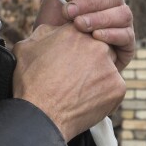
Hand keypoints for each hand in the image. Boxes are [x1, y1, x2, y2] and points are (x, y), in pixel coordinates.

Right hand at [13, 24, 125, 140]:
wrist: (40, 115)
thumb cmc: (31, 82)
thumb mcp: (27, 46)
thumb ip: (46, 32)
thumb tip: (55, 29)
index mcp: (76, 31)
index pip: (83, 33)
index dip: (75, 48)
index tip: (69, 60)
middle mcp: (97, 45)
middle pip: (99, 48)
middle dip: (90, 60)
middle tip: (74, 77)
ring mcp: (110, 66)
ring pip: (108, 69)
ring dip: (97, 77)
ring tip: (78, 91)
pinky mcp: (118, 87)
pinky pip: (113, 89)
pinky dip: (103, 96)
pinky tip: (85, 102)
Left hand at [34, 0, 134, 70]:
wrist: (50, 60)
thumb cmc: (53, 28)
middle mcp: (114, 7)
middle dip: (90, 2)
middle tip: (69, 12)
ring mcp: (123, 25)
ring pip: (123, 13)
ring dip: (100, 17)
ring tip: (79, 25)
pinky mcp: (127, 45)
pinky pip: (127, 35)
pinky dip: (111, 33)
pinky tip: (95, 37)